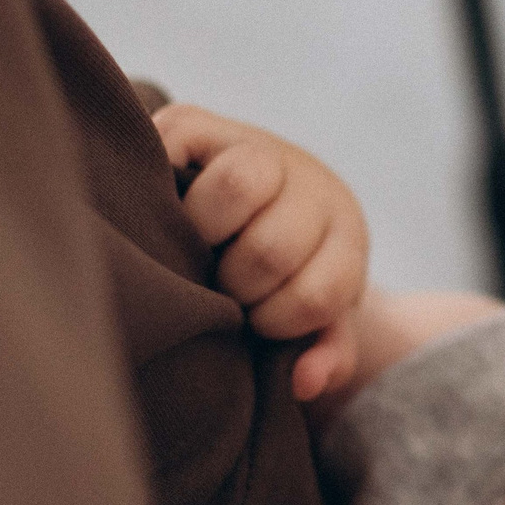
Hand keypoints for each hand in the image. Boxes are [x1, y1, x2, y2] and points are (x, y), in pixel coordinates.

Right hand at [153, 104, 370, 400]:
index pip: (316, 293)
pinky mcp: (195, 123)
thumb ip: (325, 352)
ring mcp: (253, 144)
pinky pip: (176, 138)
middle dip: (237, 285)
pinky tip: (161, 207)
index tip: (256, 321)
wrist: (258, 201)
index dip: (277, 321)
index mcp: (343, 231)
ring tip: (194, 251)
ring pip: (237, 187)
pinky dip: (161, 173)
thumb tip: (304, 381)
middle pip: (271, 247)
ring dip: (205, 232)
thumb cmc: (287, 275)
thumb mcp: (318, 318)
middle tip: (220, 287)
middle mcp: (307, 181)